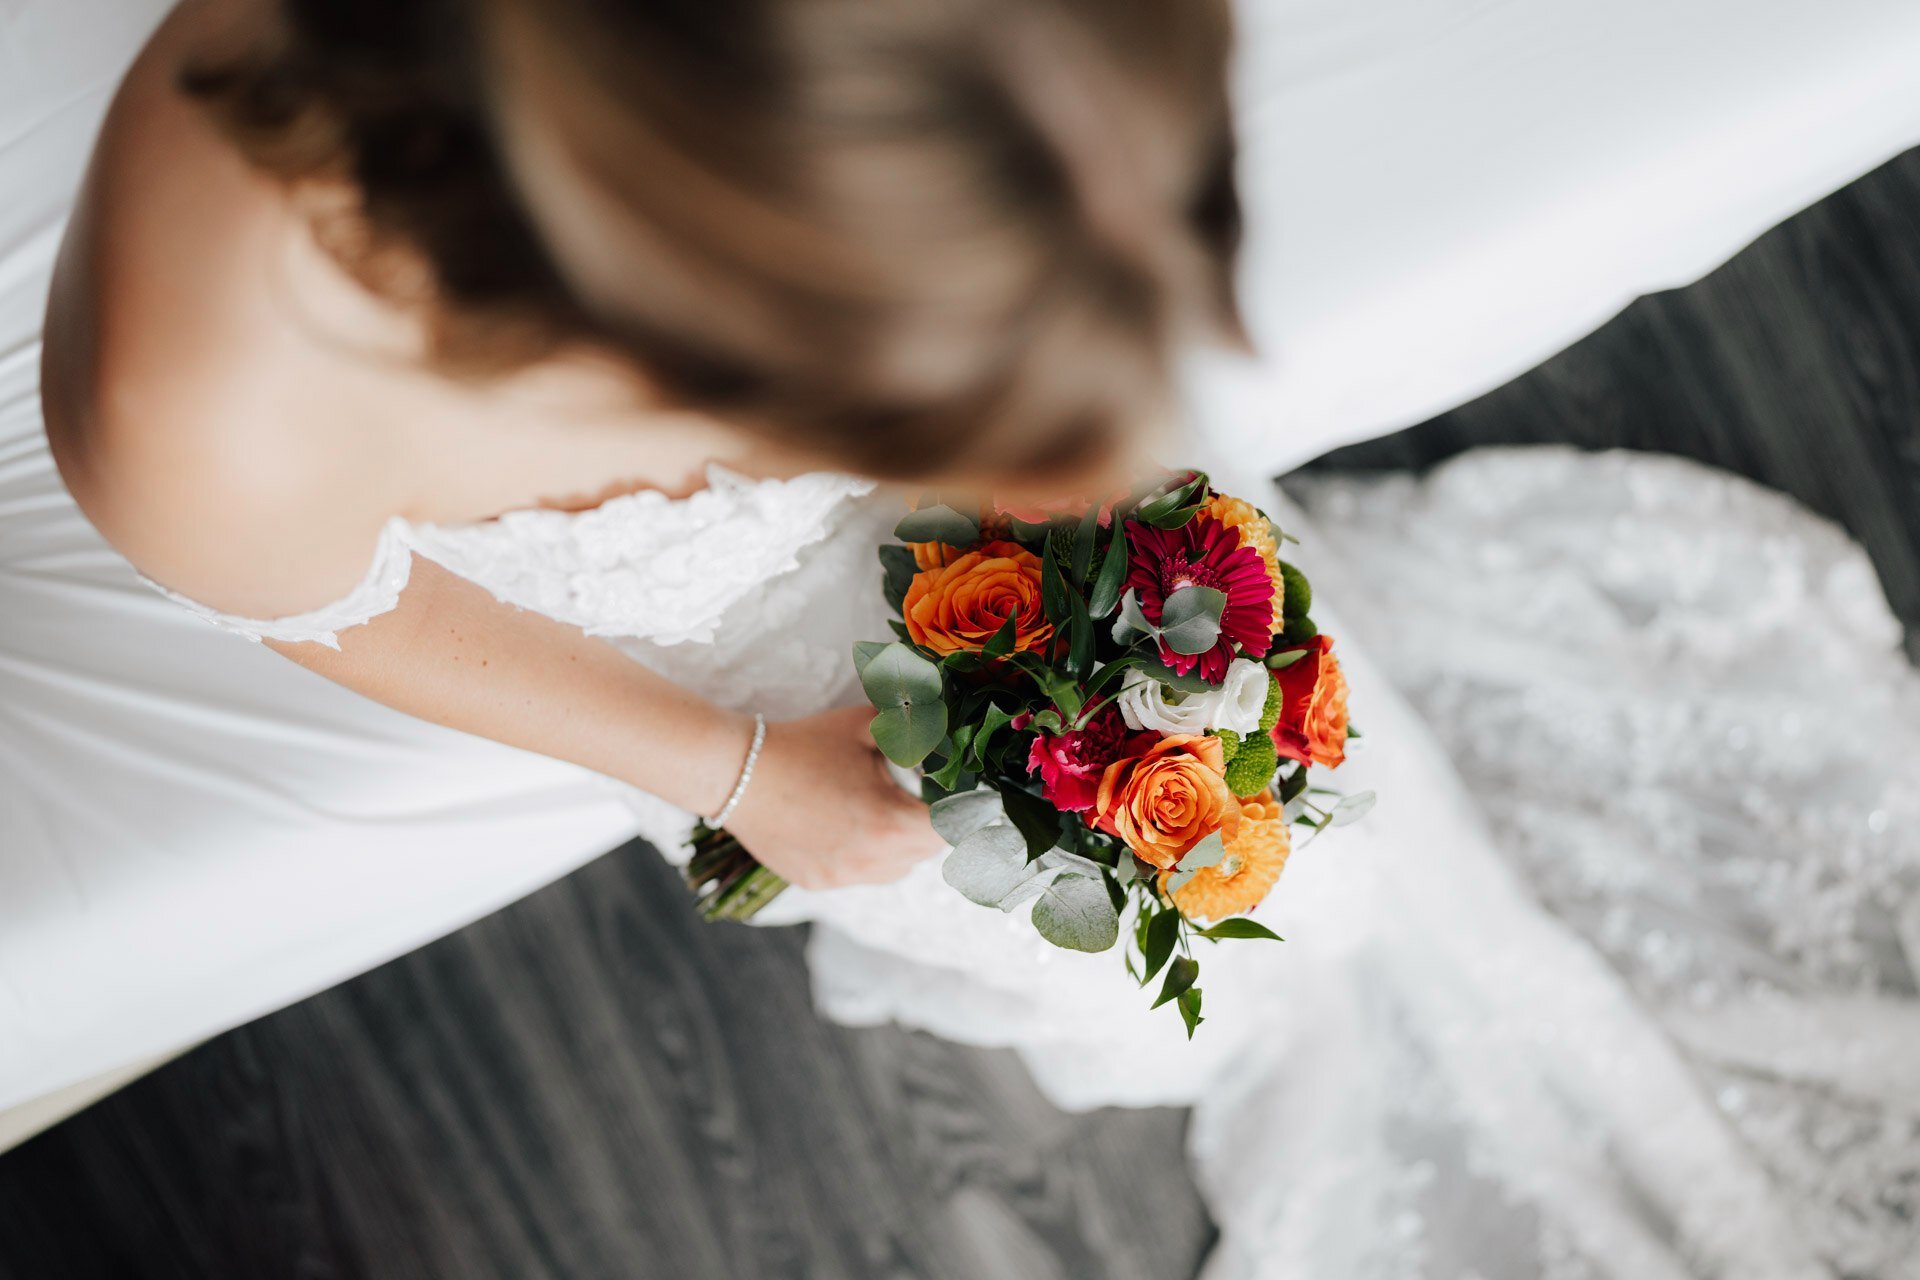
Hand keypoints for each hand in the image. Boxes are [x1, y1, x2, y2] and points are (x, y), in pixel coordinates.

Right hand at [724, 706, 944, 889]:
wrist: (736, 772)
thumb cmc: (804, 745)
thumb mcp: (867, 726)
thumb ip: (915, 730)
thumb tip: (950, 732)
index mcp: (890, 823)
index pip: (951, 830)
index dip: (961, 811)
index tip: (959, 794)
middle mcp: (871, 861)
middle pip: (926, 852)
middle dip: (930, 824)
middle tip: (920, 795)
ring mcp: (843, 876)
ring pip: (896, 868)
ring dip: (900, 844)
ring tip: (880, 810)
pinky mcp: (818, 883)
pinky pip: (860, 874)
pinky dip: (865, 854)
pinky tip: (845, 824)